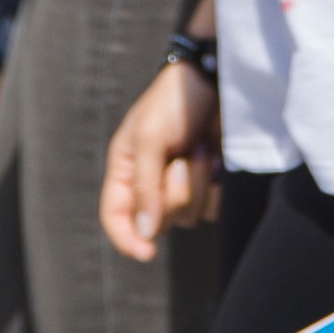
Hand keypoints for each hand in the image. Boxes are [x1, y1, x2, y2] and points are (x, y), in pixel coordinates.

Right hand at [101, 54, 219, 263]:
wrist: (217, 80)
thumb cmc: (174, 101)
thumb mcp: (150, 137)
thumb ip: (145, 185)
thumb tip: (146, 232)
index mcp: (126, 171)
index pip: (116, 217)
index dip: (126, 239)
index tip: (147, 252)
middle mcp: (152, 184)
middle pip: (159, 221)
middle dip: (174, 193)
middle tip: (182, 157)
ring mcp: (183, 185)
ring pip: (189, 217)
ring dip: (199, 183)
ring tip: (201, 149)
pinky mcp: (211, 184)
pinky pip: (214, 208)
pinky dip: (218, 187)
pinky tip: (217, 156)